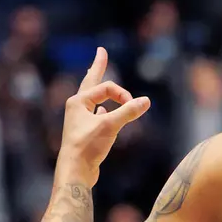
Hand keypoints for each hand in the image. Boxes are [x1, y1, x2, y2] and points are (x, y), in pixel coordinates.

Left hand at [56, 48, 150, 184]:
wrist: (75, 170)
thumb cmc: (88, 146)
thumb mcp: (110, 126)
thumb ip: (129, 112)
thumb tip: (146, 101)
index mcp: (78, 101)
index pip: (106, 89)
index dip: (122, 95)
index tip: (133, 107)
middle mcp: (77, 107)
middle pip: (91, 82)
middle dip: (99, 67)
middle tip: (101, 51)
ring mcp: (80, 119)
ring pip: (94, 98)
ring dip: (101, 88)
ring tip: (97, 72)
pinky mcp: (85, 131)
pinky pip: (96, 113)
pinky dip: (102, 108)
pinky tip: (102, 109)